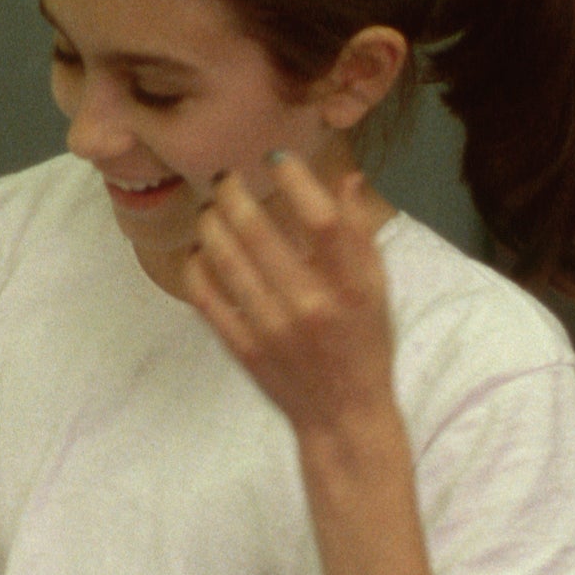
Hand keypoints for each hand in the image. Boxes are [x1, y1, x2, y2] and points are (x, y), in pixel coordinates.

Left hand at [179, 150, 397, 438]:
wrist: (342, 415)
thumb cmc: (364, 344)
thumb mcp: (377, 289)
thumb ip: (360, 234)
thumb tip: (348, 176)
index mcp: (354, 287)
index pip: (322, 219)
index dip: (294, 180)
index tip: (276, 158)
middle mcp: (312, 305)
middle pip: (259, 232)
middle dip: (233, 193)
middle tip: (225, 177)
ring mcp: (272, 328)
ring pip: (225, 258)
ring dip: (210, 222)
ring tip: (210, 208)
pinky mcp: (243, 348)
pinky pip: (206, 296)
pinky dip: (197, 264)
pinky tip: (199, 248)